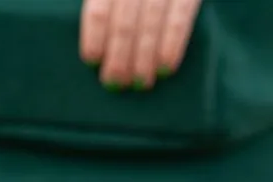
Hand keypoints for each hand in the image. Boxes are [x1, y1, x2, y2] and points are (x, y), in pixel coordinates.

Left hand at [80, 0, 202, 89]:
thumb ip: (105, 6)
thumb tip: (95, 45)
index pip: (99, 8)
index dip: (95, 35)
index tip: (92, 61)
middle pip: (124, 21)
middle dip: (119, 56)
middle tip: (115, 84)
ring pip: (150, 23)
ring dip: (144, 58)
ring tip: (141, 84)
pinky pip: (180, 19)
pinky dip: (173, 44)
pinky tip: (166, 68)